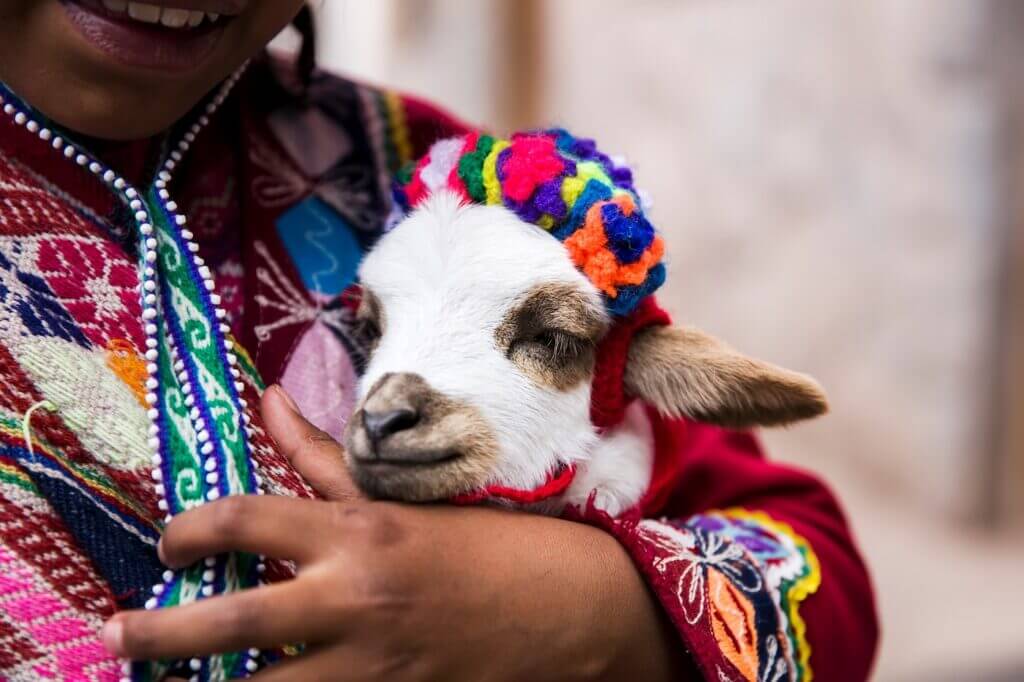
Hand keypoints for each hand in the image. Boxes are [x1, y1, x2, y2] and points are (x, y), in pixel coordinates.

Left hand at [104, 386, 685, 680]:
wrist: (563, 606)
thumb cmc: (478, 541)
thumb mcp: (398, 496)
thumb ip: (321, 455)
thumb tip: (268, 399)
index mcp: (356, 534)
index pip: (246, 522)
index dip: (189, 529)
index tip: (170, 543)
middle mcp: (354, 600)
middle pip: (234, 622)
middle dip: (159, 632)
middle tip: (115, 633)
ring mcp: (372, 665)